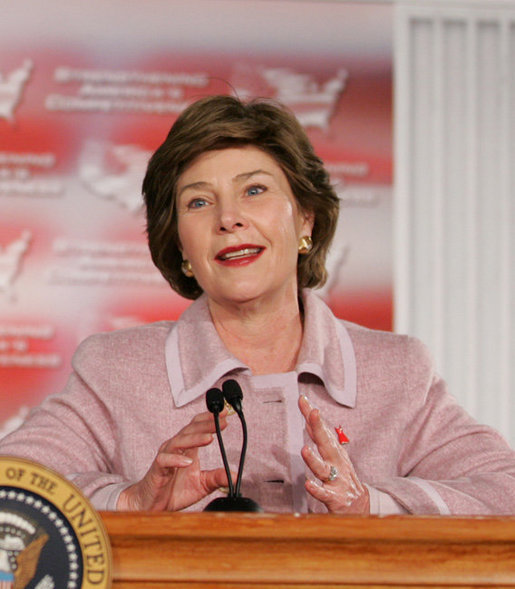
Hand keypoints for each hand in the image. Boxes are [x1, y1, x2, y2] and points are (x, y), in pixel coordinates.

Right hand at [118, 409, 233, 510]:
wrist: (152, 505)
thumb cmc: (174, 490)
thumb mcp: (201, 485)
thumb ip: (216, 478)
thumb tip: (235, 477)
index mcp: (187, 448)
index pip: (197, 427)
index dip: (209, 419)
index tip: (225, 413)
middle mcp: (176, 448)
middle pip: (190, 430)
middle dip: (206, 425)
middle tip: (221, 421)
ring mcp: (166, 457)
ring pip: (178, 442)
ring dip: (194, 439)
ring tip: (209, 438)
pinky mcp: (157, 470)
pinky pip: (165, 460)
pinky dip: (176, 460)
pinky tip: (188, 461)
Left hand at [299, 395, 369, 513]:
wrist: (361, 505)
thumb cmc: (342, 476)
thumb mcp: (333, 454)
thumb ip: (320, 438)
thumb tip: (308, 418)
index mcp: (333, 451)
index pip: (320, 429)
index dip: (311, 415)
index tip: (302, 399)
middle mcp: (335, 462)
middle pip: (325, 442)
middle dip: (318, 427)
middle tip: (313, 412)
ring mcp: (336, 479)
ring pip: (323, 469)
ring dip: (313, 460)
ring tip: (304, 450)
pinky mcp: (335, 497)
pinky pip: (324, 493)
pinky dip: (316, 489)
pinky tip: (308, 484)